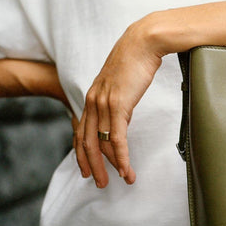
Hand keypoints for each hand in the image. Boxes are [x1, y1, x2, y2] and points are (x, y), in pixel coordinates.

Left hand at [74, 16, 163, 187]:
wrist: (144, 41)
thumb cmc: (136, 59)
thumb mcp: (121, 83)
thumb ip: (117, 101)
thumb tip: (122, 117)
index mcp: (92, 96)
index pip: (81, 131)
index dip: (82, 153)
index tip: (86, 170)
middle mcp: (93, 101)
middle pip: (87, 142)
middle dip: (93, 166)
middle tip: (100, 183)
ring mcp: (104, 103)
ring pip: (102, 143)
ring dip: (111, 165)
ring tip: (121, 179)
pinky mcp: (118, 104)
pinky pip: (117, 138)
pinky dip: (121, 157)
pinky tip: (126, 168)